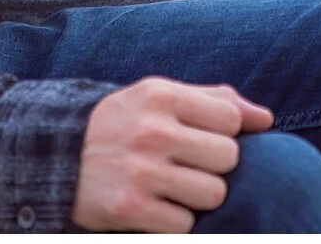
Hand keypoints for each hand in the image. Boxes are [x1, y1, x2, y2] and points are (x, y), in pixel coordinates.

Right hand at [71, 77, 273, 231]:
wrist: (55, 156)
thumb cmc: (123, 124)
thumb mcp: (159, 97)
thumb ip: (214, 101)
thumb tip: (265, 119)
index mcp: (161, 95)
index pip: (230, 118)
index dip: (223, 133)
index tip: (200, 138)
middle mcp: (152, 130)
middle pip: (228, 157)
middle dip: (215, 167)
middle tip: (188, 166)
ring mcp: (140, 171)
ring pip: (213, 194)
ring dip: (199, 198)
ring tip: (174, 187)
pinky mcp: (129, 208)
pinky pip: (184, 224)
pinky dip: (175, 220)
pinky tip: (155, 206)